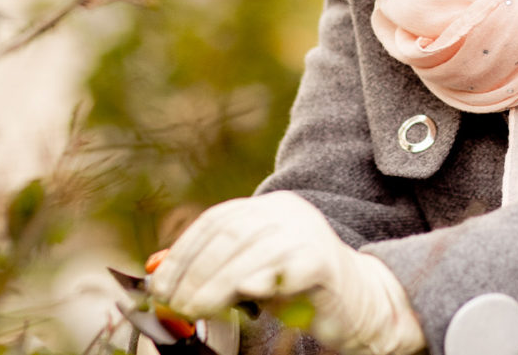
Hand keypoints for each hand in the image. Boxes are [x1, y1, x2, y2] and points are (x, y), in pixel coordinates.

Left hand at [149, 192, 425, 354]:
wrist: (359, 303)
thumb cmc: (299, 290)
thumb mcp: (248, 273)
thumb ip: (211, 267)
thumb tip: (158, 270)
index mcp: (268, 208)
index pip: (215, 221)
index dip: (183, 252)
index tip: (160, 285)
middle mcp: (287, 211)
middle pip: (229, 234)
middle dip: (193, 271)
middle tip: (173, 303)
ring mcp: (307, 231)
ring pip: (250, 252)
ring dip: (214, 284)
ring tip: (193, 310)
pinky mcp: (323, 260)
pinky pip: (284, 268)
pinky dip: (259, 279)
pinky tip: (241, 294)